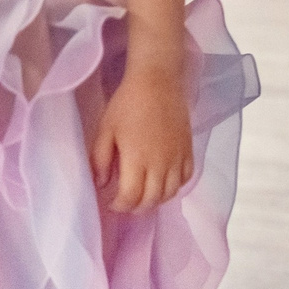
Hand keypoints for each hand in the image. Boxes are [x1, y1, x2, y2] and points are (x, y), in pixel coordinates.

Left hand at [89, 60, 195, 213]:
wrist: (158, 81)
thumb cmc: (127, 103)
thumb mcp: (105, 129)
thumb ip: (100, 159)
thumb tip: (101, 183)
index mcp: (137, 160)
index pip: (131, 198)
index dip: (120, 206)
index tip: (112, 202)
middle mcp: (160, 164)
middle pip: (152, 201)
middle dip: (136, 207)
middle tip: (126, 202)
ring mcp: (177, 158)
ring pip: (170, 194)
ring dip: (155, 200)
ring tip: (143, 195)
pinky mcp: (189, 151)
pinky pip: (185, 179)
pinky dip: (175, 187)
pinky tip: (163, 182)